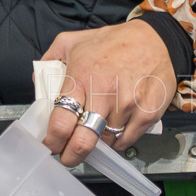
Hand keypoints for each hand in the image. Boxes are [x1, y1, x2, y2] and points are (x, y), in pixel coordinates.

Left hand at [41, 19, 174, 167]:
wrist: (156, 39)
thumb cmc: (115, 42)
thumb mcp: (73, 41)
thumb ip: (50, 60)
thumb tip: (39, 84)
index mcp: (81, 78)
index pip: (61, 122)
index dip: (52, 141)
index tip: (50, 145)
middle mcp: (104, 94)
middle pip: (82, 141)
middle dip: (71, 155)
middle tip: (68, 156)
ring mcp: (127, 106)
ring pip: (105, 143)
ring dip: (97, 143)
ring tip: (95, 131)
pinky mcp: (147, 114)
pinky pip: (126, 141)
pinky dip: (117, 140)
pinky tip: (114, 128)